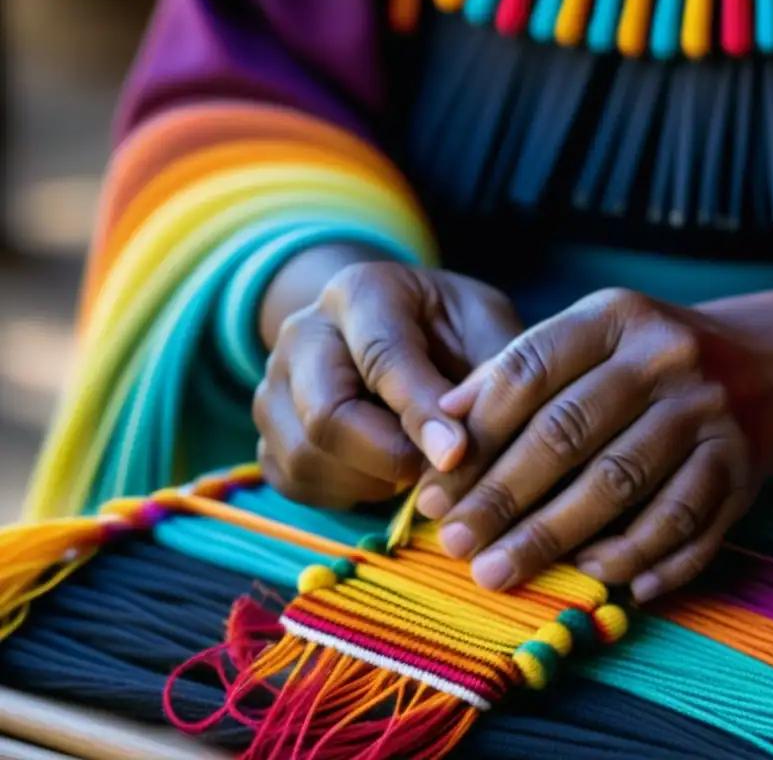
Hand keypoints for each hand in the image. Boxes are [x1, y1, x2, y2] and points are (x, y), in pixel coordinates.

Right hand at [253, 261, 521, 507]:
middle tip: (441, 473)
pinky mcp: (267, 434)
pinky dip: (347, 495)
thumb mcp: (482, 324)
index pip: (381, 356)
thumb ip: (489, 370)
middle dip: (390, 458)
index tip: (456, 453)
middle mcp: (303, 335)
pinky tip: (385, 476)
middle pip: (326, 415)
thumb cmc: (447, 328)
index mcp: (360, 293)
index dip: (419, 411)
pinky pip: (296, 483)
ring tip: (418, 469)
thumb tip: (468, 435)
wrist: (390, 327)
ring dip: (372, 482)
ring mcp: (273, 386)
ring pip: (306, 458)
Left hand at [416, 288, 772, 600]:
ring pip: (619, 484)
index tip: (435, 490)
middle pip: (567, 433)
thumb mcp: (591, 339)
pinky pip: (684, 525)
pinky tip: (597, 584)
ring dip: (553, 538)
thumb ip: (518, 371)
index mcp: (614, 316)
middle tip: (456, 543)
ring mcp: (708, 413)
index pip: (529, 371)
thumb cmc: (651, 360)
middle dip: (502, 496)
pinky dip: (639, 559)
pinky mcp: (742, 467)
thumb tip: (443, 424)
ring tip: (500, 572)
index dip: (475, 436)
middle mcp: (664, 358)